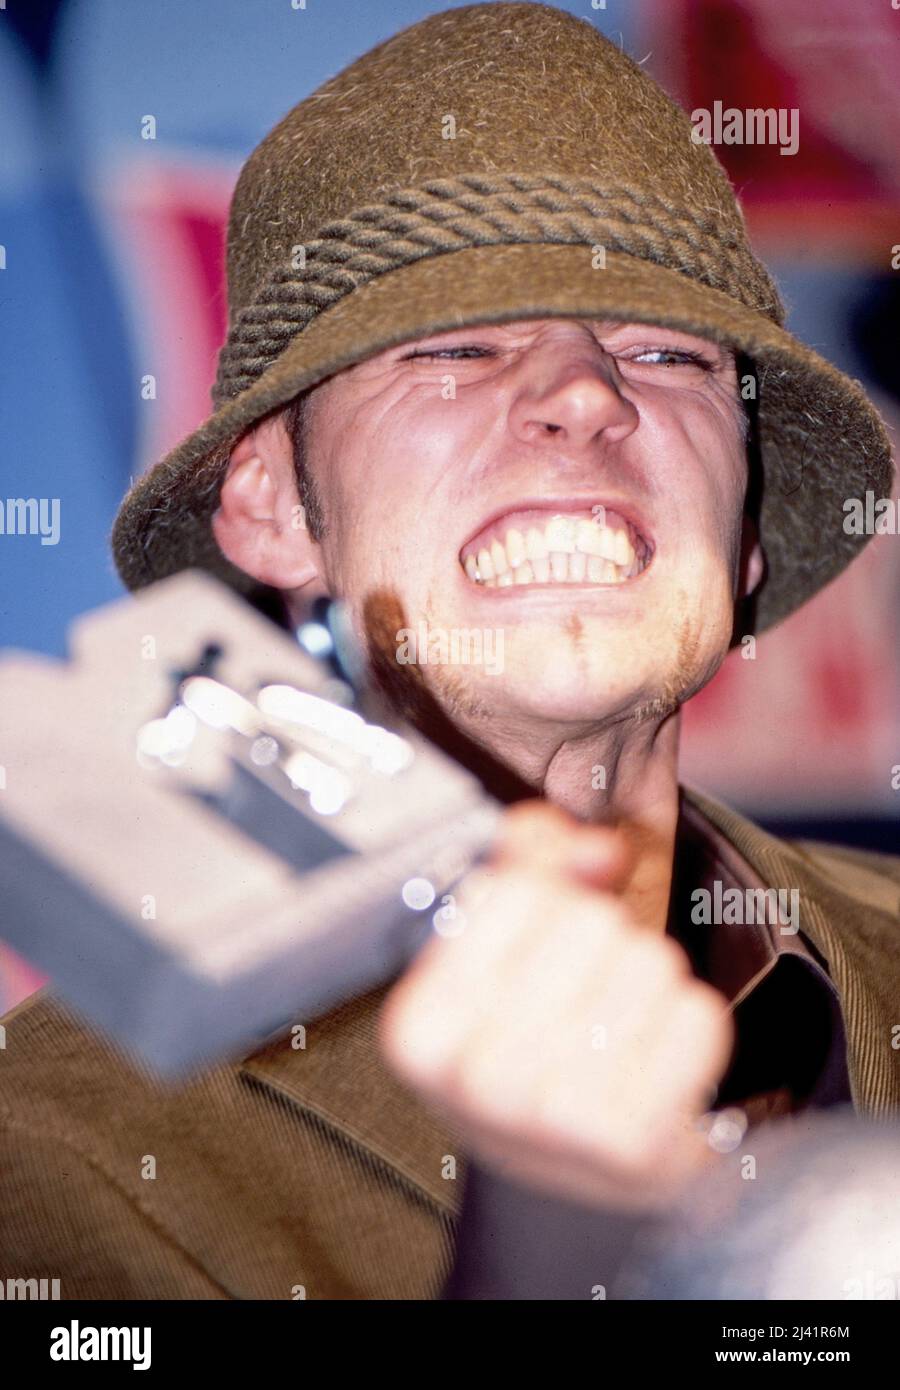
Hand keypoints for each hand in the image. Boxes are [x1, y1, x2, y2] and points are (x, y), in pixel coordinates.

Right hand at [378, 801, 733, 1211]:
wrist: (569, 1175)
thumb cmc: (526, 1048)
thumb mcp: (495, 950)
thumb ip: (532, 862)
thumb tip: (600, 850)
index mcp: (418, 1028)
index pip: (514, 891)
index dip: (544, 901)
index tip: (535, 947)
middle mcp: (473, 1081)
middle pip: (591, 922)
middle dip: (600, 945)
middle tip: (581, 1002)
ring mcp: (552, 1121)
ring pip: (648, 961)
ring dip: (647, 986)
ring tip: (616, 1036)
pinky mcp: (632, 1145)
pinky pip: (697, 1016)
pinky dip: (690, 1029)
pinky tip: (656, 1066)